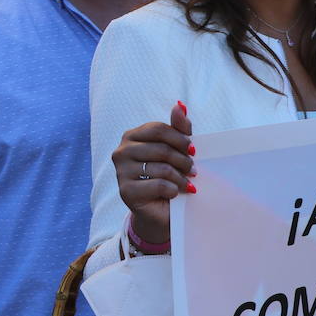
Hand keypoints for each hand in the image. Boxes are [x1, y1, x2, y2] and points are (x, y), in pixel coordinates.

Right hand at [112, 101, 196, 245]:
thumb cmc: (168, 176)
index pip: (158, 129)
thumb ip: (178, 127)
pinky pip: (158, 185)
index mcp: (131, 137)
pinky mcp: (126, 191)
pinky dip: (173, 190)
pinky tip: (175, 193)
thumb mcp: (176, 150)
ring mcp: (121, 172)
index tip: (194, 150)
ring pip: (161, 168)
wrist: (160, 211)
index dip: (180, 139)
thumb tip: (180, 104)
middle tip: (193, 170)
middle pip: (161, 148)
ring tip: (187, 184)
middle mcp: (121, 152)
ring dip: (181, 177)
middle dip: (183, 160)